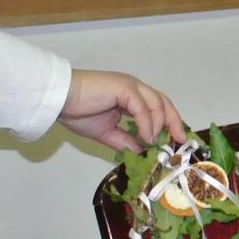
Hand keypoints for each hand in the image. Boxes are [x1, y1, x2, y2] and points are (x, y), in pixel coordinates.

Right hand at [59, 69, 185, 151]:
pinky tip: (145, 137)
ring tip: (154, 142)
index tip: (177, 139)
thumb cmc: (77, 111)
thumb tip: (143, 152)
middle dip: (174, 122)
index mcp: (131, 96)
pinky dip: (147, 125)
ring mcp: (130, 86)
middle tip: (179, 141)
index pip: (158, 106)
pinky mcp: (124, 87)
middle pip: (164, 103)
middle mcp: (134, 88)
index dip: (170, 122)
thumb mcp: (107, 132)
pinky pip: (142, 108)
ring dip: (159, 126)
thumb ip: (126, 141)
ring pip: (157, 104)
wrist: (59, 98)